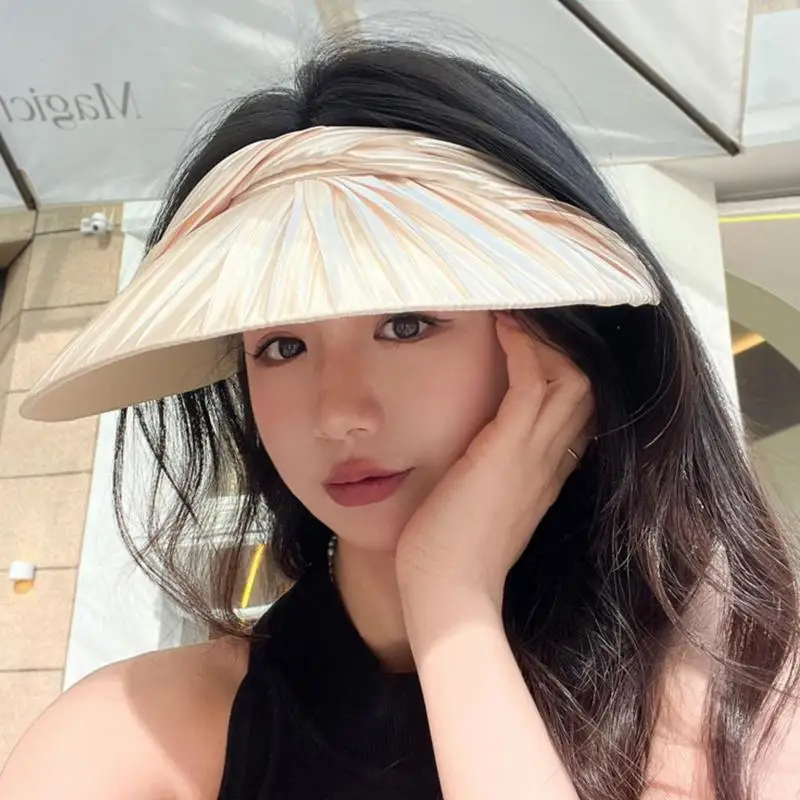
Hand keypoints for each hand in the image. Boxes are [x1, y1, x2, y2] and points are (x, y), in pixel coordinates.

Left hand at [395, 313, 593, 608]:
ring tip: (522, 305)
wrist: (447, 591)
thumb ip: (495, 471)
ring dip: (548, 337)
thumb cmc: (452, 549)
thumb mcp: (484, 501)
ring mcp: (535, 454)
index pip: (579, 408)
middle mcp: (552, 458)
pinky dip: (523, 348)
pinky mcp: (508, 450)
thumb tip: (478, 444)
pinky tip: (504, 323)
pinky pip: (532, 383)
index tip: (544, 337)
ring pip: (571, 377)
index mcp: (547, 471)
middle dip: (567, 344)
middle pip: (587, 385)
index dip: (568, 367)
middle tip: (540, 310)